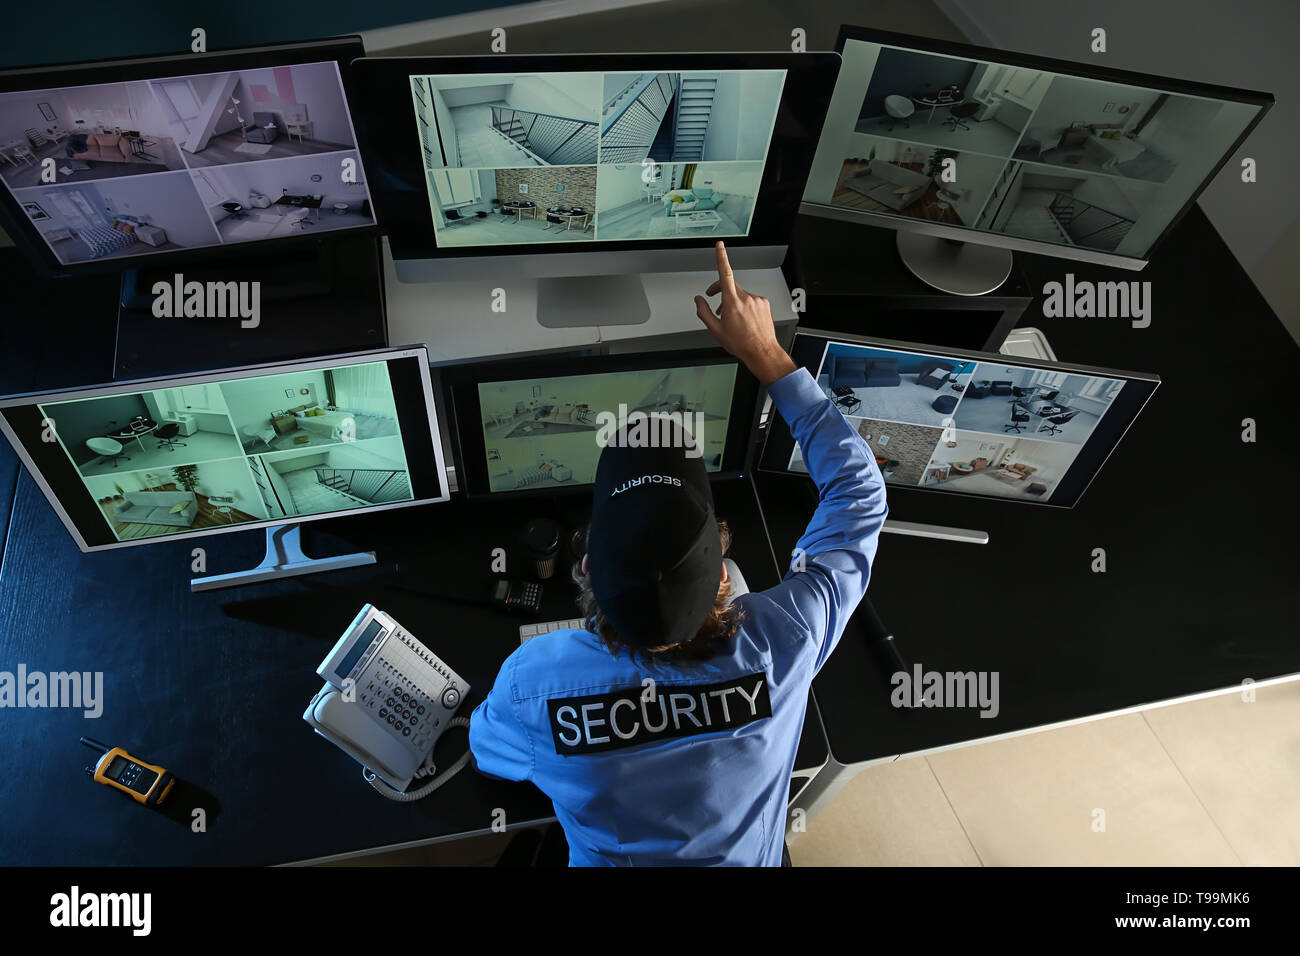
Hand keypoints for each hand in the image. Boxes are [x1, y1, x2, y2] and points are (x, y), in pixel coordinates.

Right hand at [694, 241, 796, 385]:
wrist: (761, 351)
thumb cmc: (740, 343)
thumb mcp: (715, 330)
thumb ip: (703, 312)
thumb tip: (698, 300)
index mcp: (732, 303)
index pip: (725, 274)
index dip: (721, 258)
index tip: (720, 246)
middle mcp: (746, 298)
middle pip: (730, 285)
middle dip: (721, 292)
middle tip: (714, 302)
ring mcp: (757, 300)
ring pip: (740, 294)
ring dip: (733, 301)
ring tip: (731, 318)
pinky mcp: (764, 303)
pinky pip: (750, 299)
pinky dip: (745, 305)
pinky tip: (744, 318)